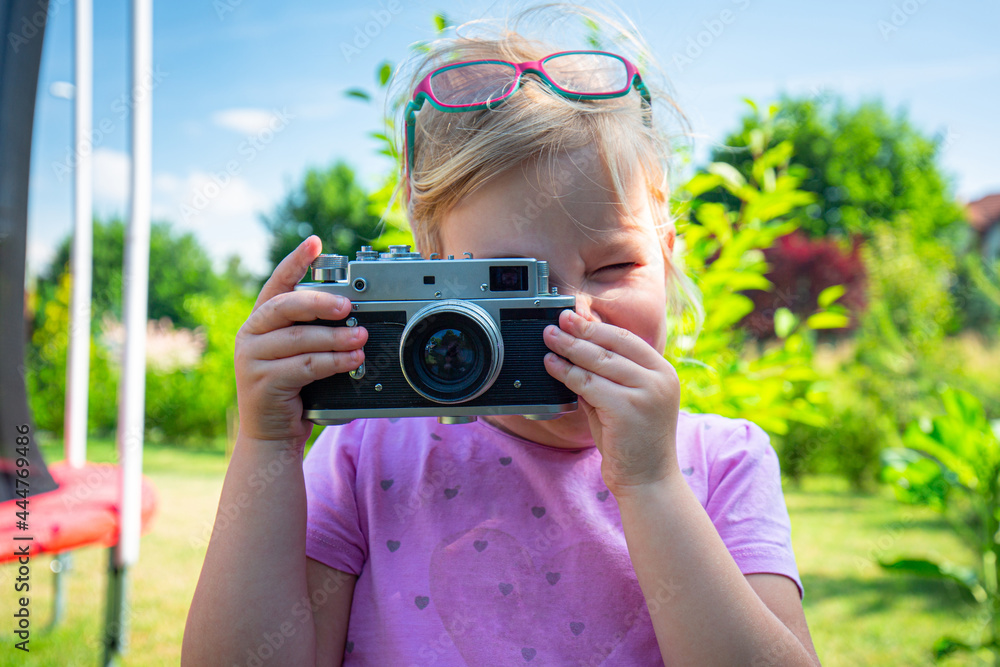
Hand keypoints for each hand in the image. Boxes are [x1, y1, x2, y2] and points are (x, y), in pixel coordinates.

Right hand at [234, 236, 366, 448]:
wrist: (271, 435)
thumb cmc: (292, 390)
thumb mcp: (299, 354)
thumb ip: (312, 332)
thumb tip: (353, 314)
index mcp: (261, 321)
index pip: (277, 284)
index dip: (295, 262)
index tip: (314, 242)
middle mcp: (251, 335)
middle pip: (286, 307)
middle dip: (320, 302)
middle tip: (349, 306)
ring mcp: (252, 359)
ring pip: (299, 339)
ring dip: (335, 338)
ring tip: (362, 339)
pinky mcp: (262, 382)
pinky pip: (304, 366)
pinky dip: (332, 362)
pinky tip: (352, 361)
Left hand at [542, 309, 680, 494]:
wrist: (648, 481)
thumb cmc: (631, 442)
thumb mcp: (624, 401)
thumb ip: (606, 377)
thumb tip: (573, 348)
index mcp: (663, 372)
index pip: (626, 339)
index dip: (597, 325)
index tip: (573, 317)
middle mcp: (659, 379)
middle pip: (611, 345)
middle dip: (580, 331)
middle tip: (555, 322)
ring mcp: (645, 393)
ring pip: (598, 361)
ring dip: (569, 348)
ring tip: (549, 339)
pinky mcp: (627, 409)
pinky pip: (588, 384)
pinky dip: (566, 372)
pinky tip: (551, 366)